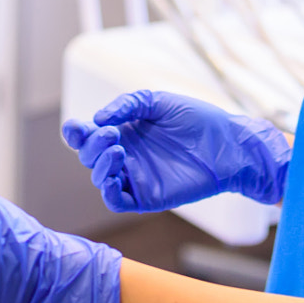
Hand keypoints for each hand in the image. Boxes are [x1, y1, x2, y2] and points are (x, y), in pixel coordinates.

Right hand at [62, 89, 290, 212]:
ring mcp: (136, 177)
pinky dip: (109, 192)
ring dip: (100, 165)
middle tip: (111, 134)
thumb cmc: (198, 120)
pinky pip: (118, 201)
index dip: (75, 133)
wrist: (228, 144)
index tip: (75, 127)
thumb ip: (128, 105)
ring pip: (100, 178)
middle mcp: (126, 156)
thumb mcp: (159, 102)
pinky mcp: (148, 197)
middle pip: (90, 156)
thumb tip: (99, 119)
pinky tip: (115, 176)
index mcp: (125, 132)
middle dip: (92, 145)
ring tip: (117, 150)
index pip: (89, 136)